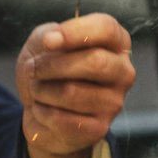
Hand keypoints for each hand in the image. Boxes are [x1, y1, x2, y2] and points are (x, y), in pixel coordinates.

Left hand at [16, 13, 136, 157]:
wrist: (41, 111)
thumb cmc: (49, 72)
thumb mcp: (43, 43)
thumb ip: (50, 34)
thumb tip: (53, 39)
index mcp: (116, 44)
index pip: (107, 28)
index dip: (76, 32)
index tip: (48, 41)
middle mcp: (123, 72)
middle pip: (95, 61)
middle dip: (52, 65)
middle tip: (34, 69)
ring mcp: (114, 102)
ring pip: (71, 92)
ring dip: (41, 90)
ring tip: (40, 91)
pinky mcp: (99, 128)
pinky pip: (61, 118)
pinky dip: (41, 112)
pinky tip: (45, 111)